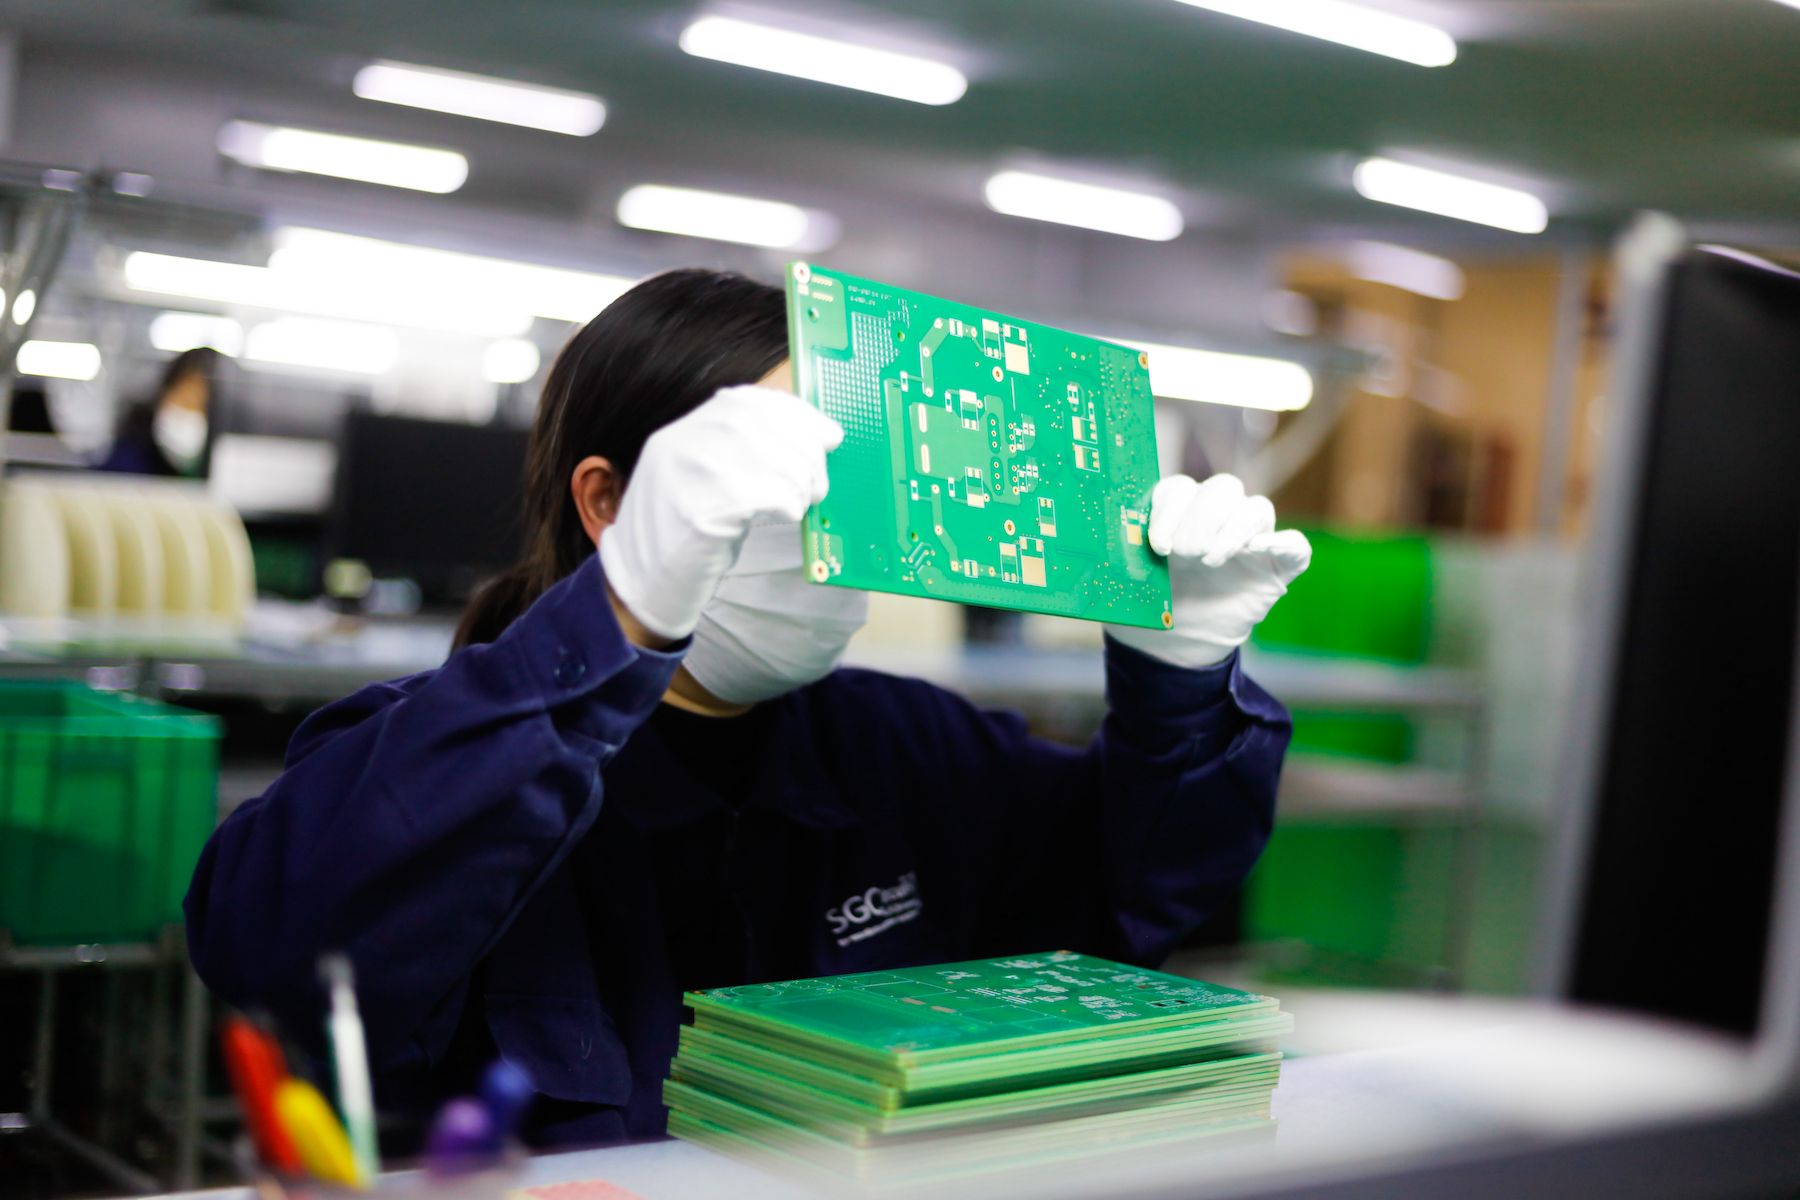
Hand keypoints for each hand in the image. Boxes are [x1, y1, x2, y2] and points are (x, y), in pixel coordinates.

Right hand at [599, 385, 843, 640]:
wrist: (641, 581)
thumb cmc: (686, 533)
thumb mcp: (708, 478)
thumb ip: (748, 451)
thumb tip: (821, 436)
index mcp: (682, 430)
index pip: (747, 401)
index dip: (796, 414)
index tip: (826, 434)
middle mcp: (679, 444)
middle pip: (761, 424)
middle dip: (806, 449)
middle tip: (819, 481)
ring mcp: (685, 477)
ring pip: (767, 456)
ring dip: (801, 480)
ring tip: (802, 501)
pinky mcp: (698, 514)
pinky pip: (764, 495)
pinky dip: (788, 503)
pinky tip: (788, 514)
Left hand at [1107, 473, 1311, 668]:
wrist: (1174, 645)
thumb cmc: (1152, 602)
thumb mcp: (1130, 579)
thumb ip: (1125, 557)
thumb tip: (1112, 544)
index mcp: (1178, 512)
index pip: (1180, 488)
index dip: (1170, 510)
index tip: (1158, 545)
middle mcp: (1217, 518)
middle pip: (1223, 488)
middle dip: (1202, 517)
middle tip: (1186, 553)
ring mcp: (1250, 541)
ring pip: (1256, 508)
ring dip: (1234, 529)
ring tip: (1210, 560)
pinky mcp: (1277, 568)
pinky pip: (1295, 545)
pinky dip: (1282, 543)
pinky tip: (1259, 553)